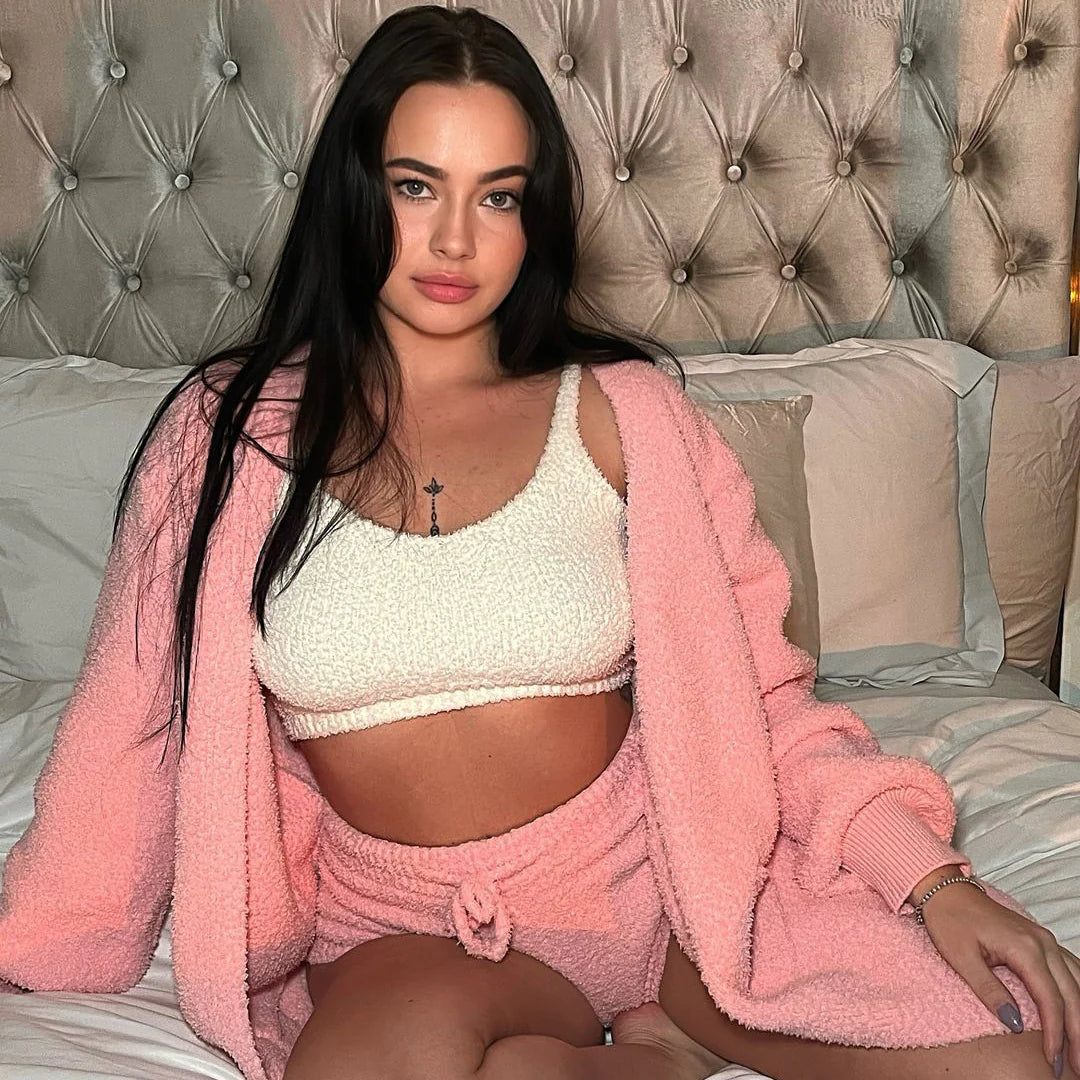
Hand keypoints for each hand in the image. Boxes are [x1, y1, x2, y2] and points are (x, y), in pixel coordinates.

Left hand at [919, 879, 1079, 1076]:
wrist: (945, 890)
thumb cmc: (949, 920)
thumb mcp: (961, 958)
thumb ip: (990, 991)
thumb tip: (1015, 1024)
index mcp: (1025, 948)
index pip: (1050, 999)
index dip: (1055, 1033)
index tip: (1052, 1060)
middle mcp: (1042, 942)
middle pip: (1072, 994)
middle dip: (1076, 1033)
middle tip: (1075, 1066)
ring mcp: (1045, 939)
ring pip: (1078, 982)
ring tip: (1079, 1046)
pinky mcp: (1042, 940)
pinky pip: (1072, 968)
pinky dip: (1078, 993)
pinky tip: (1077, 1011)